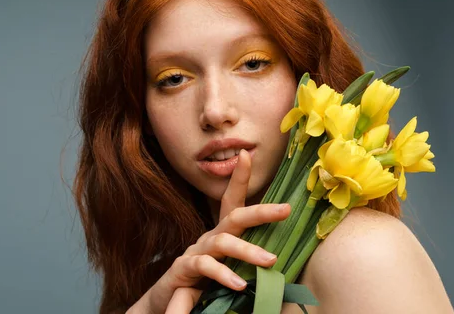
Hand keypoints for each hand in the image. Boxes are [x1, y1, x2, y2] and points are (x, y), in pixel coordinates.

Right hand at [130, 149, 290, 313]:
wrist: (167, 301)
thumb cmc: (203, 283)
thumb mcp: (227, 268)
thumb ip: (245, 261)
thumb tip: (279, 258)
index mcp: (221, 234)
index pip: (232, 201)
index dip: (239, 178)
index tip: (246, 154)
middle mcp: (209, 238)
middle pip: (234, 217)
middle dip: (260, 211)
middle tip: (285, 209)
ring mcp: (196, 252)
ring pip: (222, 242)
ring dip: (246, 251)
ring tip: (270, 260)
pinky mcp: (184, 270)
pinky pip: (204, 267)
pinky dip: (223, 274)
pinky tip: (239, 284)